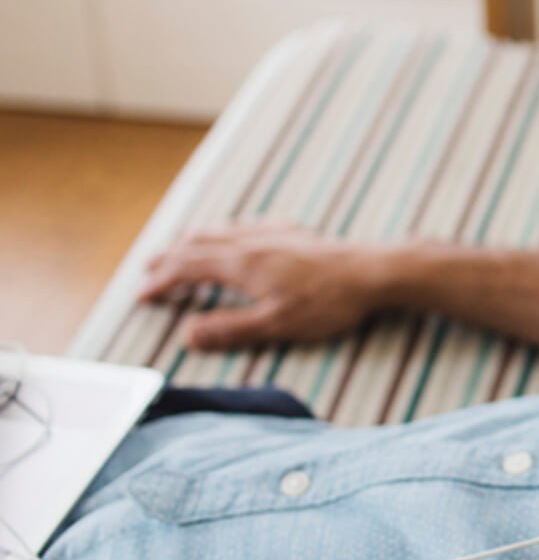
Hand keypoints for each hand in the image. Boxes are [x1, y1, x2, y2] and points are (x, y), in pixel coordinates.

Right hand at [138, 221, 387, 350]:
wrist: (374, 272)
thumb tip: (187, 335)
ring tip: (180, 247)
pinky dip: (227, 230)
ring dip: (194, 240)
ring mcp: (274, 233)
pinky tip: (237, 233)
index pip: (187, 268)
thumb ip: (231, 329)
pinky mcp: (295, 233)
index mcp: (242, 264)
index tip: (142, 294)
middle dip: (169, 258)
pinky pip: (249, 225)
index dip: (162, 281)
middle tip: (149, 270)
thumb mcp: (277, 324)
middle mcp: (252, 242)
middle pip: (197, 244)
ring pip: (222, 230)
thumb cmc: (330, 302)